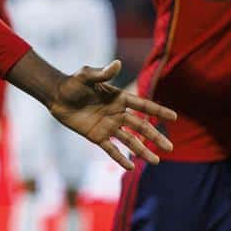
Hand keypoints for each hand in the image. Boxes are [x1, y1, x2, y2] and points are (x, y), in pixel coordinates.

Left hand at [49, 60, 175, 169]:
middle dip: (155, 137)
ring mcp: (108, 126)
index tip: (174, 117)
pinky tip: (131, 167)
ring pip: (129, 141)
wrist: (56, 97)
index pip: (143, 106)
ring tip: (156, 161)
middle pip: (141, 127)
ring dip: (142, 151)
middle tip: (170, 147)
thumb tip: (117, 63)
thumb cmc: (73, 83)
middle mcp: (117, 113)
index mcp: (119, 98)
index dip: (158, 111)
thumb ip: (102, 73)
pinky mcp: (97, 136)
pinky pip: (111, 149)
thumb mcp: (86, 76)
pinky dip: (120, 158)